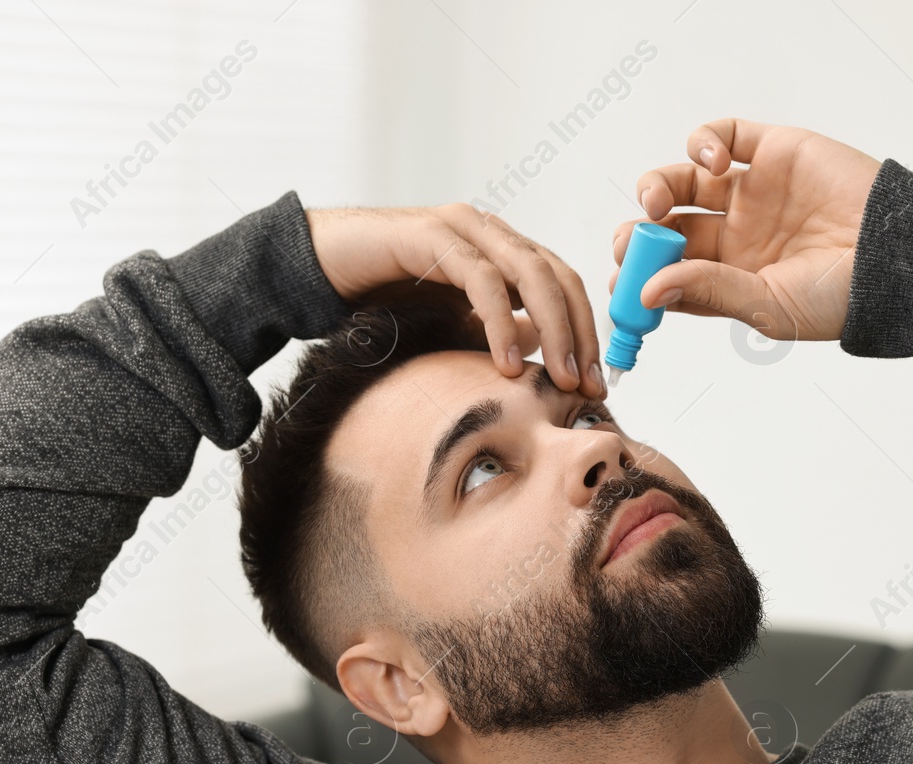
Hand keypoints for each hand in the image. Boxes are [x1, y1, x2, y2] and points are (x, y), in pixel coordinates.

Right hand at [308, 204, 604, 396]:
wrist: (316, 270)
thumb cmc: (380, 297)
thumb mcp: (451, 322)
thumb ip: (496, 330)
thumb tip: (539, 350)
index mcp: (499, 249)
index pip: (562, 284)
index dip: (585, 331)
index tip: (596, 381)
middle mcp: (487, 231)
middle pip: (557, 276)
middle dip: (579, 334)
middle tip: (588, 385)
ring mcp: (461, 228)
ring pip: (530, 273)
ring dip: (554, 329)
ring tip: (562, 377)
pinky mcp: (430, 235)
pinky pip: (481, 280)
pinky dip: (500, 324)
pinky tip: (507, 364)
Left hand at [611, 118, 881, 342]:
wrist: (901, 257)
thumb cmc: (842, 296)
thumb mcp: (767, 306)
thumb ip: (708, 291)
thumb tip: (645, 290)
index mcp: (732, 276)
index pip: (669, 272)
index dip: (640, 273)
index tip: (623, 282)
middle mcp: (737, 233)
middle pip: (668, 225)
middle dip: (640, 231)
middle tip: (633, 239)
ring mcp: (753, 190)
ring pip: (684, 179)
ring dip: (657, 186)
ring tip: (659, 201)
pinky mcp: (773, 150)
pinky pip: (724, 135)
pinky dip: (704, 141)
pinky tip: (716, 162)